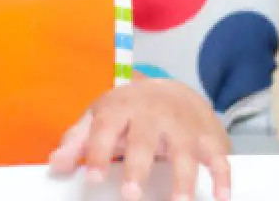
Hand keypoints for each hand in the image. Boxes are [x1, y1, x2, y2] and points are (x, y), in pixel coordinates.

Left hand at [49, 78, 231, 200]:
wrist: (171, 88)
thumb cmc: (128, 109)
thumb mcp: (99, 116)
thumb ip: (78, 140)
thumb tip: (56, 164)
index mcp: (120, 108)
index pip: (106, 130)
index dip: (98, 153)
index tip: (93, 178)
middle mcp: (152, 113)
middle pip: (144, 140)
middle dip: (138, 167)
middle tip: (131, 195)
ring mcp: (183, 124)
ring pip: (185, 150)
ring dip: (183, 178)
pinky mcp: (208, 136)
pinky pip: (219, 157)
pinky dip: (222, 176)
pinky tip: (221, 197)